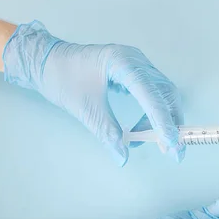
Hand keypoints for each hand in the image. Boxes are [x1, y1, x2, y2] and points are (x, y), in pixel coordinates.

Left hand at [2, 21, 184, 165]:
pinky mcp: (135, 71)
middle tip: (173, 150)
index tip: (171, 144)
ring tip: (156, 142)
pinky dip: (154, 113)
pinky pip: (154, 92)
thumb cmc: (61, 77)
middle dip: (171, 122)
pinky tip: (144, 129)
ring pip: (163, 94)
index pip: (151, 93)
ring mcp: (137, 64)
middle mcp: (135, 60)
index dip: (163, 120)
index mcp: (121, 62)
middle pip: (165, 92)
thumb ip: (107, 133)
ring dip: (164, 119)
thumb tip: (123, 158)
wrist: (46, 60)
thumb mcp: (84, 109)